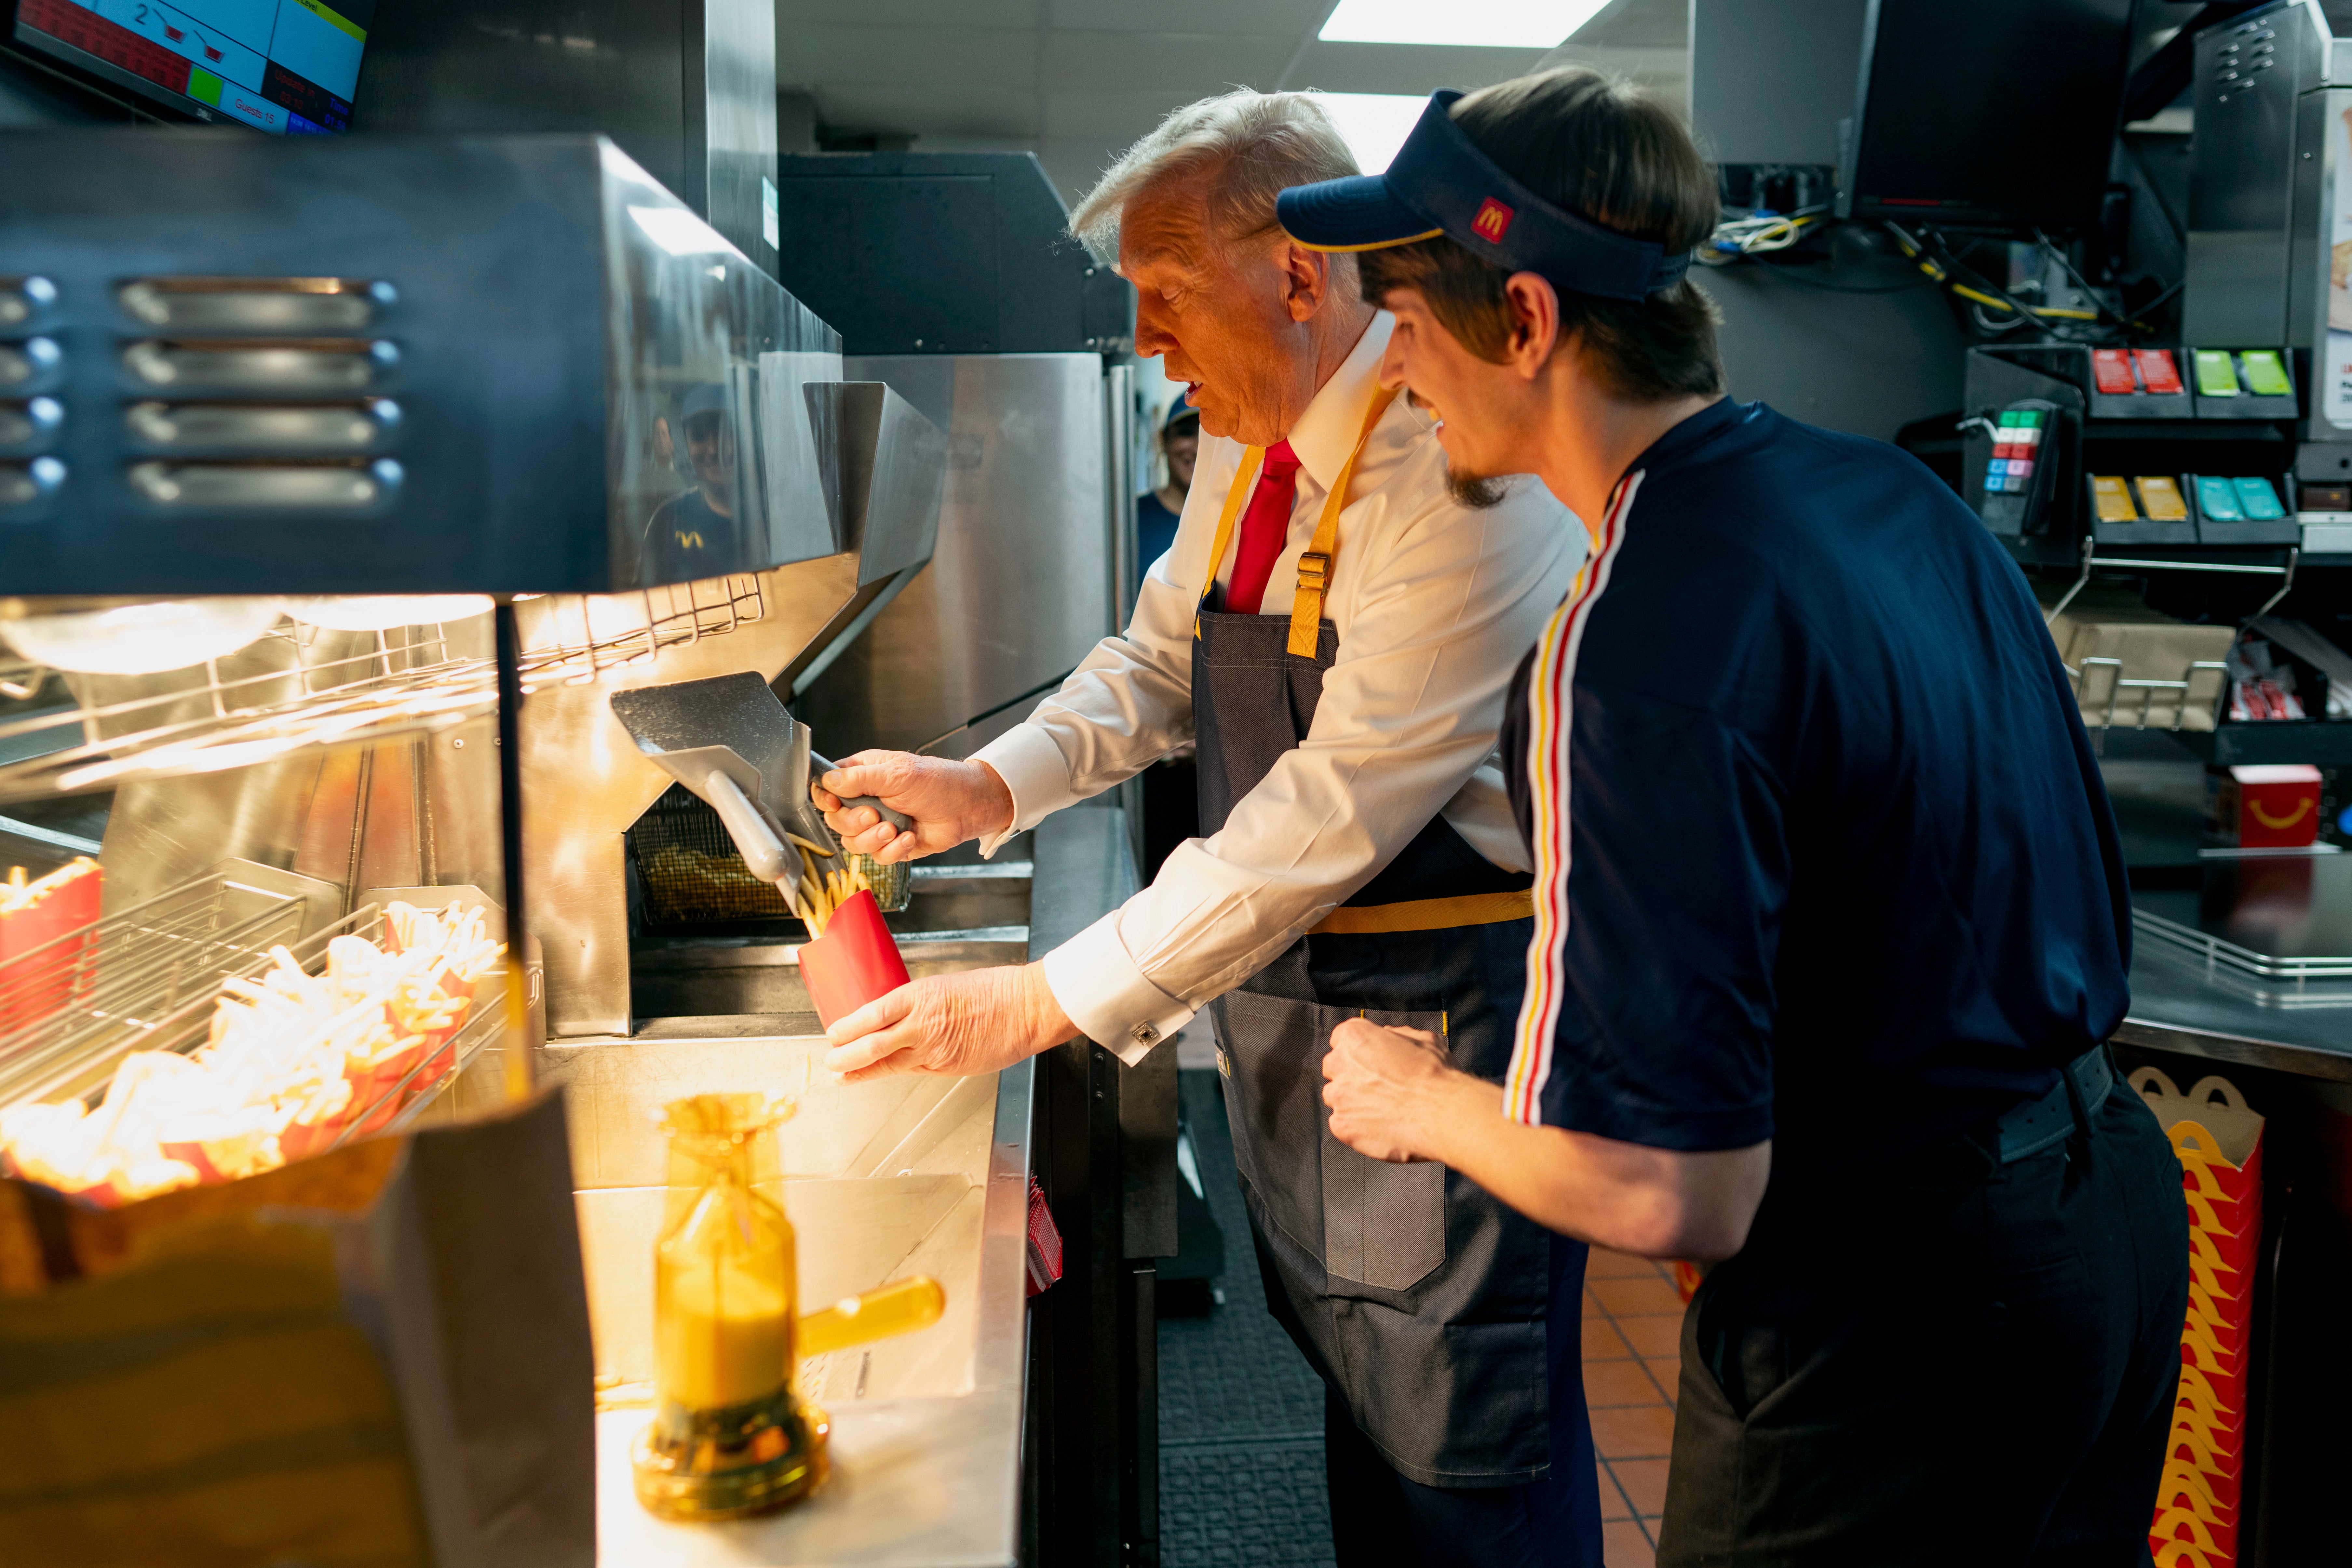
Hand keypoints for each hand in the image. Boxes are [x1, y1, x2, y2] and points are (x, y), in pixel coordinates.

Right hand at [813, 752, 1014, 863]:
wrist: (967, 807)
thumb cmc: (938, 781)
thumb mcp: (897, 773)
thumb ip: (860, 778)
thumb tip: (829, 781)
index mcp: (863, 775)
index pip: (827, 787)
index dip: (825, 798)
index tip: (834, 803)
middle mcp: (867, 800)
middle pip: (836, 820)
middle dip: (854, 822)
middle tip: (874, 816)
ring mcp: (877, 824)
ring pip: (853, 843)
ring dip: (874, 839)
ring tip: (895, 828)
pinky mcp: (891, 845)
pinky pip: (878, 857)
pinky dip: (893, 850)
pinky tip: (909, 837)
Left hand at [822, 962, 1075, 1082]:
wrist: (1026, 1008)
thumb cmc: (993, 991)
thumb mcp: (946, 986)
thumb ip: (919, 1004)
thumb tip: (896, 1016)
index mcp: (920, 995)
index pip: (871, 1014)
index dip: (847, 1027)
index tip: (833, 1033)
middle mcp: (922, 1024)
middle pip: (872, 1045)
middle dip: (845, 1056)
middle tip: (830, 1060)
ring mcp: (935, 1049)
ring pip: (888, 1065)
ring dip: (861, 1072)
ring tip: (843, 1076)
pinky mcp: (948, 1067)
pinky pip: (915, 1071)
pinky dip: (895, 1073)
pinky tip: (884, 1074)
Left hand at [1322, 1020, 1458, 1163]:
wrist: (1443, 1113)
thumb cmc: (1436, 1074)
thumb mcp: (1421, 1039)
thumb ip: (1395, 1035)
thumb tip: (1386, 1037)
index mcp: (1355, 1036)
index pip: (1342, 1039)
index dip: (1359, 1050)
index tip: (1372, 1060)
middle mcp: (1339, 1064)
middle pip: (1335, 1068)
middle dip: (1352, 1075)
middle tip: (1379, 1087)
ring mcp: (1338, 1097)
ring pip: (1336, 1097)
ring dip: (1352, 1101)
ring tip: (1382, 1109)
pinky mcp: (1342, 1126)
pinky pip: (1341, 1124)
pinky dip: (1356, 1126)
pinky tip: (1380, 1126)